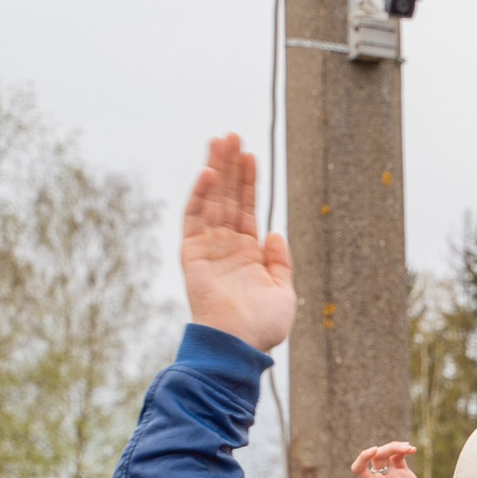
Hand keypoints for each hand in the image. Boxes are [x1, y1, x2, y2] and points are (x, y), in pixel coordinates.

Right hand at [181, 133, 293, 350]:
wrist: (239, 343)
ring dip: (217, 170)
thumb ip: (279, 261)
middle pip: (228, 196)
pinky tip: (210, 172)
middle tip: (233, 134)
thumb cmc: (262, 326)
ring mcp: (209, 247)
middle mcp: (227, 246)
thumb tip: (274, 232)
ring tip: (222, 140)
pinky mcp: (193, 252)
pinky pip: (195, 217)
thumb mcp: (283, 291)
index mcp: (248, 254)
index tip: (250, 155)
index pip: (247, 208)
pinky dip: (201, 195)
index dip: (248, 182)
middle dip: (231, 166)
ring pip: (212, 199)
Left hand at [353, 443, 452, 477]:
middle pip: (376, 456)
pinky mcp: (405, 474)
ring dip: (396, 447)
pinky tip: (413, 449)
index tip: (375, 451)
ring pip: (388, 454)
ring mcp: (393, 476)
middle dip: (388, 448)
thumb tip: (378, 475)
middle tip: (404, 449)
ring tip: (410, 448)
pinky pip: (400, 457)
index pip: (360, 468)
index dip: (363, 457)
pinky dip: (404, 450)